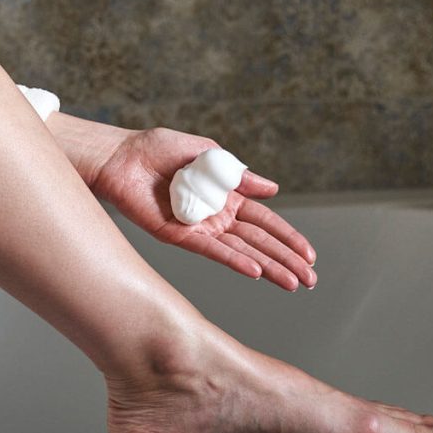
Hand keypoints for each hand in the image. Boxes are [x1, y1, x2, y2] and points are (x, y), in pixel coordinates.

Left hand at [91, 127, 316, 290]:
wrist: (120, 157)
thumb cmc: (157, 149)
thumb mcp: (206, 153)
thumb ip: (238, 174)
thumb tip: (273, 188)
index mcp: (225, 196)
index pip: (265, 222)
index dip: (288, 237)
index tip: (311, 256)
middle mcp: (216, 217)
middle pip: (259, 242)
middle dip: (286, 260)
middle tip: (311, 281)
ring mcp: (199, 228)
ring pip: (241, 251)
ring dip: (268, 267)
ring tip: (293, 284)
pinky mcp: (178, 235)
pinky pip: (211, 251)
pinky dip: (233, 260)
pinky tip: (255, 271)